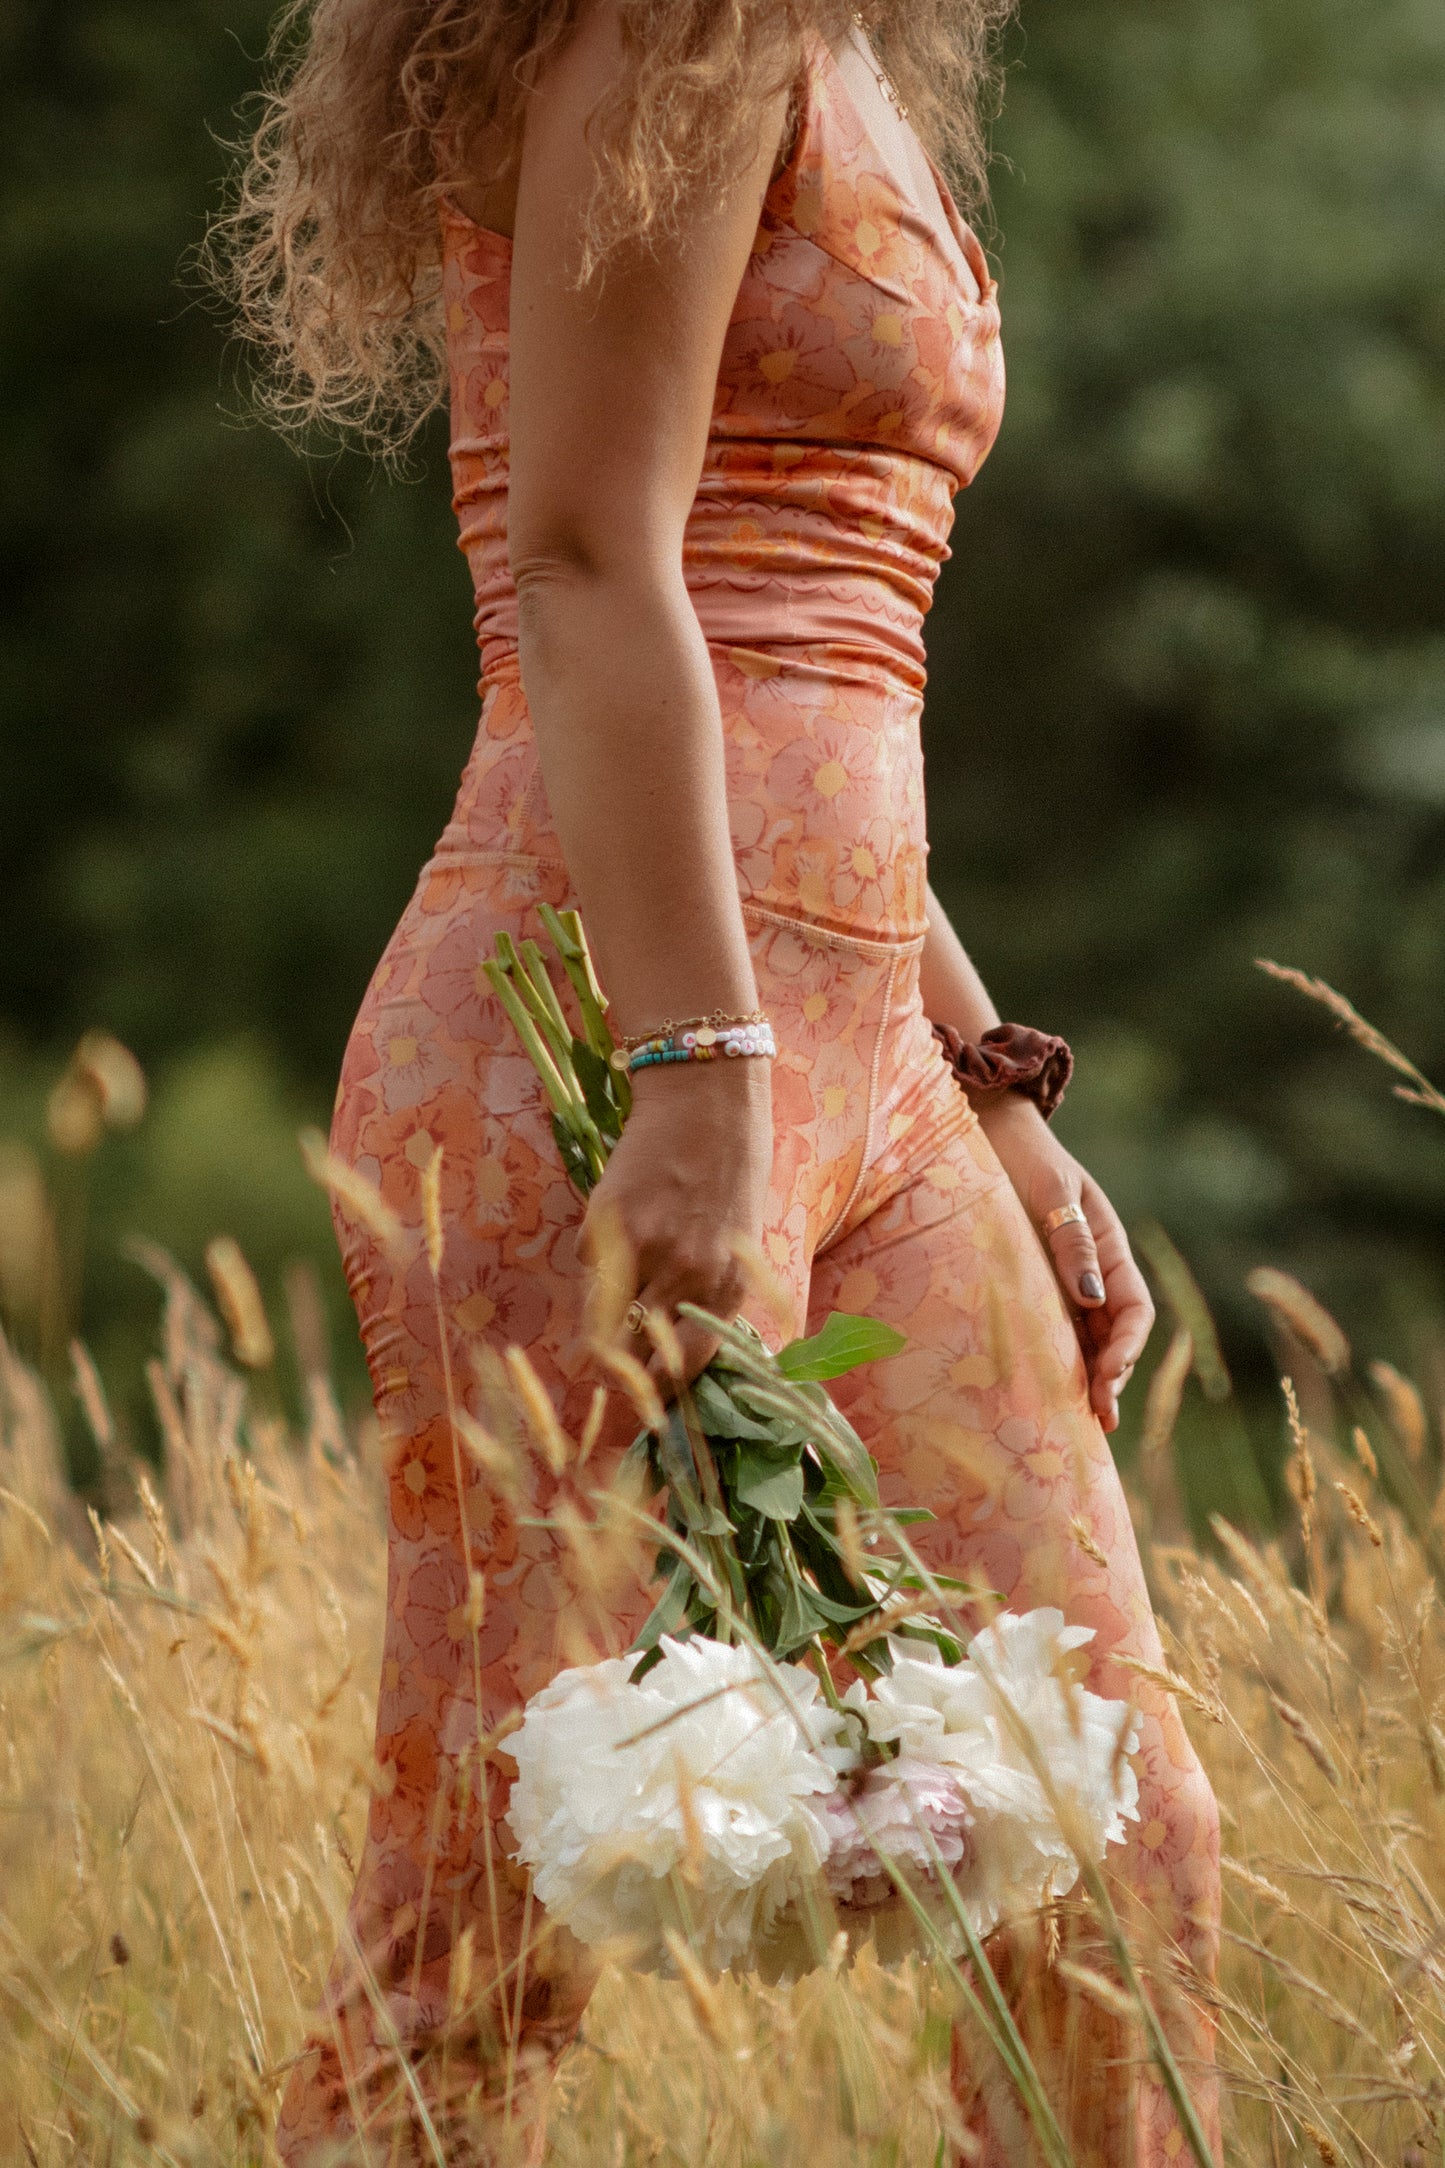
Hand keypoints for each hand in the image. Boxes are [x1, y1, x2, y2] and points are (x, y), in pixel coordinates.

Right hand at [581, 1057, 772, 1385]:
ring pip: (599, 1321)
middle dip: (612, 1374)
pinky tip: (615, 1234)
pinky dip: (594, 1264)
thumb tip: (660, 1351)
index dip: (652, 1394)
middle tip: (602, 1371)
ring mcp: (644, 1249)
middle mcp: (686, 1277)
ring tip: (606, 1305)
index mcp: (725, 1289)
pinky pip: (587, 1267)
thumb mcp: (735, 1247)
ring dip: (596, 1325)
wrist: (707, 1103)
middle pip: (629, 1358)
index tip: (636, 1403)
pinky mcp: (606, 1221)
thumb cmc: (730, 1176)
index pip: (681, 1370)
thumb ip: (702, 1297)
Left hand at [976, 1094, 1154, 1432]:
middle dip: (1111, 1376)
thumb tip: (1092, 1297)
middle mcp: (1090, 1268)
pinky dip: (1056, 1360)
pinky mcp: (1030, 1284)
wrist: (983, 1128)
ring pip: (1085, 1338)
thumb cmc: (1020, 1154)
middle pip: (1113, 1334)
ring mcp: (1061, 1279)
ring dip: (1087, 1377)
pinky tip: (1047, 1390)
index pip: (1134, 1309)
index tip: (1110, 1376)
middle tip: (1097, 1418)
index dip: (1128, 1347)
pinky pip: (1051, 1328)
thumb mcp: (1051, 1190)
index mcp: (1108, 1245)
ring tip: (1081, 1422)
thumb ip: (1070, 1240)